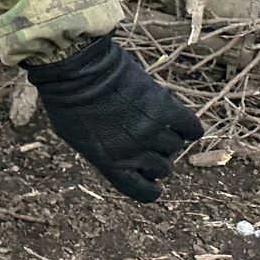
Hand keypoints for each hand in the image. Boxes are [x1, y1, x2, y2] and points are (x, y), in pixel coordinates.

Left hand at [25, 34, 203, 202]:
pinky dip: (190, 128)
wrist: (75, 66)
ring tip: (154, 123)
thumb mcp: (75, 136)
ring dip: (167, 138)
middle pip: (162, 168)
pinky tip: (180, 122)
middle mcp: (134, 152)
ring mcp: (151, 131)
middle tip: (145, 140)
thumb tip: (121, 161)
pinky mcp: (164, 108)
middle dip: (156, 158)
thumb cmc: (67, 99)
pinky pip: (191, 128)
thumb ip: (102, 153)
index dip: (149, 187)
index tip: (150, 180)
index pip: (143, 192)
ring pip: (175, 147)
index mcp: (111, 164)